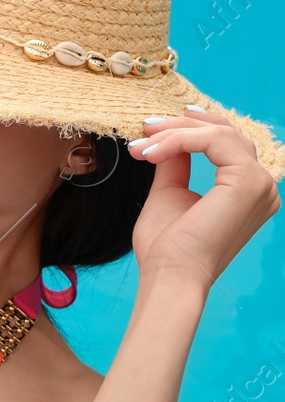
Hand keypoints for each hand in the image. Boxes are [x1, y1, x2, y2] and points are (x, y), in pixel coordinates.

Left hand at [126, 106, 280, 291]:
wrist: (169, 276)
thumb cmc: (166, 248)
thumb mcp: (169, 194)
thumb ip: (175, 164)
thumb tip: (169, 138)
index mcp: (246, 190)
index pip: (226, 144)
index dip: (190, 129)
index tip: (152, 130)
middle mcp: (260, 186)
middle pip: (226, 133)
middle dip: (181, 125)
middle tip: (145, 127)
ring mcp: (259, 183)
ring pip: (219, 134)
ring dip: (174, 133)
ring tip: (141, 146)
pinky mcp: (249, 181)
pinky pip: (214, 141)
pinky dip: (179, 140)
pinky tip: (151, 153)